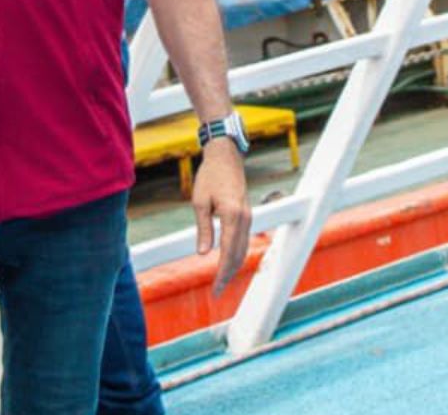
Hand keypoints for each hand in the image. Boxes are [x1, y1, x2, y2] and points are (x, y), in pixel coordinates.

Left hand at [192, 140, 251, 296]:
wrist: (225, 157)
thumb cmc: (210, 176)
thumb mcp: (200, 202)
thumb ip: (203, 229)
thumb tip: (204, 253)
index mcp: (231, 215)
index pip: (228, 252)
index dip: (222, 274)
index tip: (216, 289)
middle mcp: (244, 218)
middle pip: (239, 254)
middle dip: (228, 275)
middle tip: (217, 292)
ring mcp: (248, 216)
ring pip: (244, 249)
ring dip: (234, 266)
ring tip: (222, 281)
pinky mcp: (246, 214)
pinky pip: (244, 240)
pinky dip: (237, 254)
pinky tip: (228, 262)